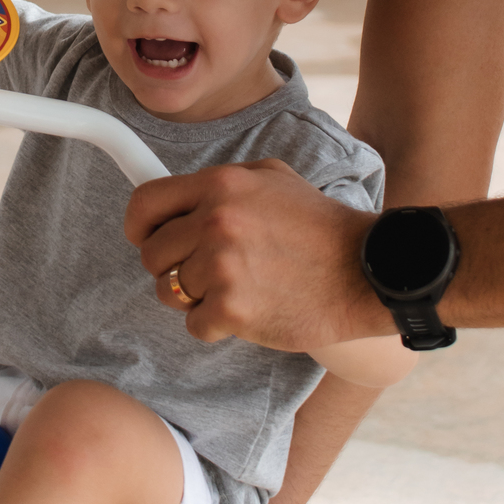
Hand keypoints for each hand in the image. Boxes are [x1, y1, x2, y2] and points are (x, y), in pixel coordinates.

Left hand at [125, 159, 389, 350]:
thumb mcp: (271, 179)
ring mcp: (222, 265)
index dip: (139, 228)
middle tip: (208, 271)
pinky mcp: (232, 308)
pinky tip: (249, 309)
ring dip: (196, 298)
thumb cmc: (319, 227)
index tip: (145, 240)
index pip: (144, 204)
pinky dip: (216, 325)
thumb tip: (175, 196)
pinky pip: (194, 324)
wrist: (364, 272)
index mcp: (220, 184)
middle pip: (152, 254)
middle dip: (173, 268)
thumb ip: (220, 184)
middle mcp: (216, 220)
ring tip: (237, 287)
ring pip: (170, 291)